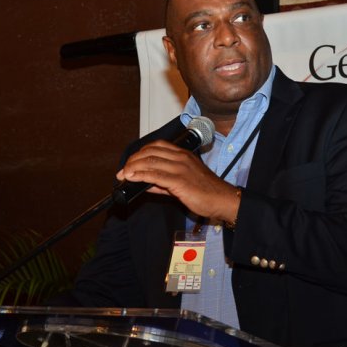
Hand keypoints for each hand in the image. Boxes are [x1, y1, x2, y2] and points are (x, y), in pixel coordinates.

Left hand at [116, 140, 239, 221]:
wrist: (222, 200)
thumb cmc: (206, 191)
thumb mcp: (182, 182)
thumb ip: (162, 183)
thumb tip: (144, 184)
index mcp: (183, 154)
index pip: (156, 146)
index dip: (140, 153)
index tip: (130, 163)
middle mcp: (181, 158)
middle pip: (150, 152)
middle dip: (133, 160)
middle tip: (123, 171)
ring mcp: (180, 168)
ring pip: (150, 161)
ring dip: (133, 168)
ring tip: (124, 175)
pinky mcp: (179, 181)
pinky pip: (155, 175)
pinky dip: (140, 175)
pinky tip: (133, 179)